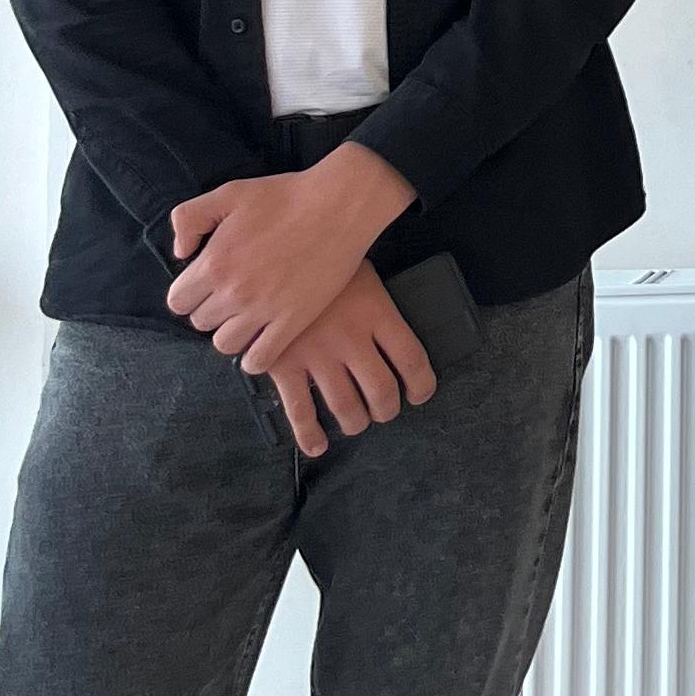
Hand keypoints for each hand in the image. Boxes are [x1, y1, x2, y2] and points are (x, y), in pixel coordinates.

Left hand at [166, 142, 414, 369]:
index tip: (206, 283)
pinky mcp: (293, 321)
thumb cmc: (285, 195)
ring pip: (224, 344)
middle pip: (200, 322)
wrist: (339, 204)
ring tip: (246, 317)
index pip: (178, 301)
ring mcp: (264, 310)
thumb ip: (190, 218)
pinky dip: (254, 357)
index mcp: (214, 262)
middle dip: (211, 309)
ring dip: (230, 332)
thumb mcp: (228, 192)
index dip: (189, 292)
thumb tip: (180, 253)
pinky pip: (259, 359)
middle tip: (231, 295)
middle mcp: (233, 291)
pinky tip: (261, 341)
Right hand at [257, 265, 436, 460]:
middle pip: (383, 391)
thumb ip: (375, 303)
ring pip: (347, 408)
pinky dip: (310, 435)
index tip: (419, 393)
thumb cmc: (321, 257)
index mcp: (376, 313)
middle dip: (386, 409)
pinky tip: (318, 445)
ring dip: (355, 422)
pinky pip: (300, 412)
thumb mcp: (360, 271)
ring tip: (355, 421)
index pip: (413, 359)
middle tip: (383, 409)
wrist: (272, 251)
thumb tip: (388, 333)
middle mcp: (352, 339)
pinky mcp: (284, 365)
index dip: (422, 384)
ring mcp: (317, 355)